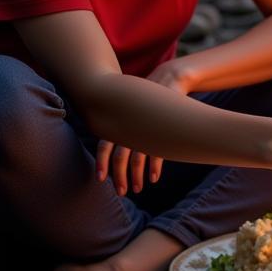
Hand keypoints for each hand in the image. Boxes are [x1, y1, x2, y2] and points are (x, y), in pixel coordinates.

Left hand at [95, 58, 195, 195]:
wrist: (171, 78)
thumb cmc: (145, 97)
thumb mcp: (128, 106)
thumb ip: (116, 121)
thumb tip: (104, 141)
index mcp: (118, 119)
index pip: (105, 144)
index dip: (102, 162)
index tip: (100, 179)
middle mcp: (130, 124)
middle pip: (121, 155)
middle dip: (120, 176)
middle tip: (121, 192)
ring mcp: (147, 127)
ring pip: (139, 157)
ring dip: (137, 176)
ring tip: (139, 188)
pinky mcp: (164, 128)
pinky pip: (158, 152)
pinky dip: (155, 167)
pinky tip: (154, 178)